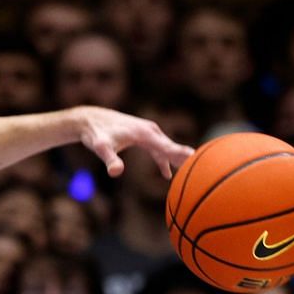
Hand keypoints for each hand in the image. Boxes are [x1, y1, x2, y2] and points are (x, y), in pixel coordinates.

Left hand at [74, 107, 192, 178]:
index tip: (195, 159)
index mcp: (144, 134)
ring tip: (191, 172)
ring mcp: (147, 132)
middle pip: (171, 146)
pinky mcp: (143, 136)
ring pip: (167, 147)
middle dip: (185, 158)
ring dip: (177, 158)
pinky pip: (159, 149)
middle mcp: (149, 131)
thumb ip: (110, 160)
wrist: (90, 119)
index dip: (180, 154)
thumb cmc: (96, 134)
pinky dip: (165, 159)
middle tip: (204, 168)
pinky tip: (166, 174)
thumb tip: (115, 172)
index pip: (166, 146)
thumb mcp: (101, 148)